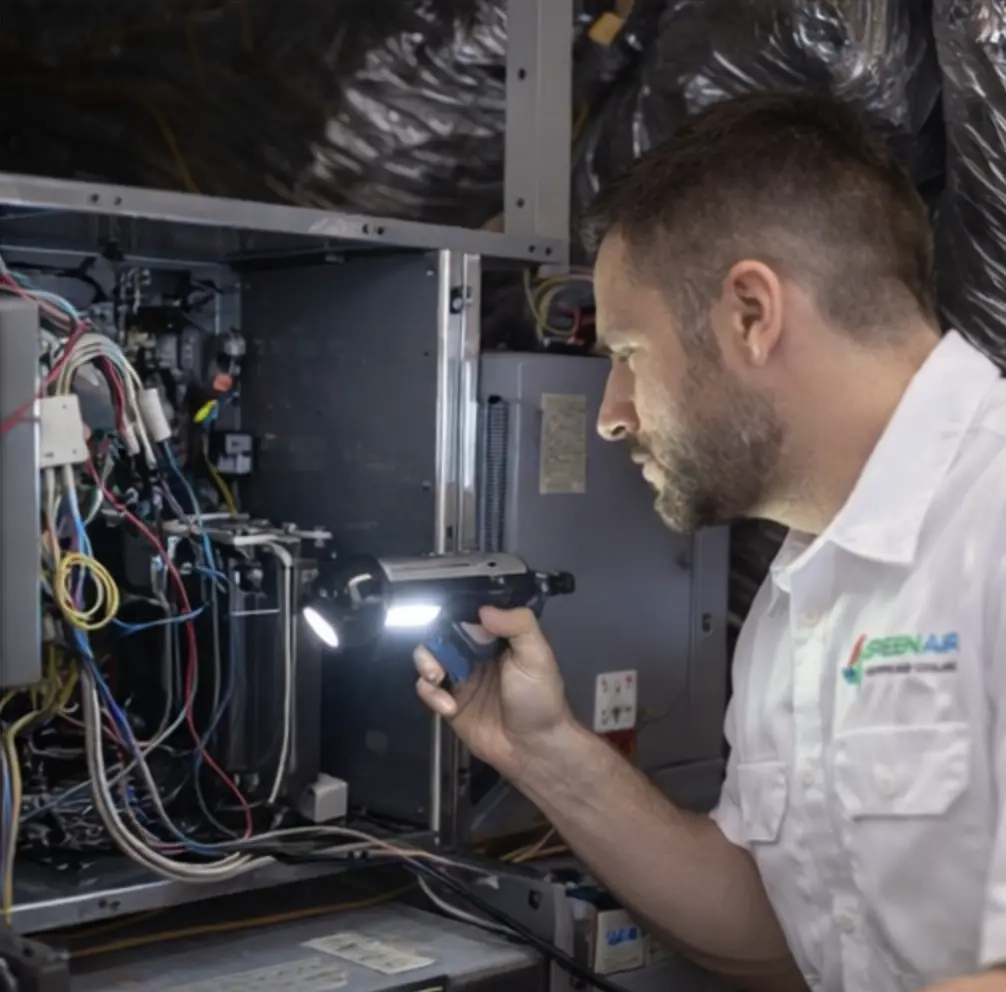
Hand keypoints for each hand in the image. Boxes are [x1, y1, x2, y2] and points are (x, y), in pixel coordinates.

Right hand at [413, 606, 571, 777]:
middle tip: (437, 656)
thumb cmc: (539, 698)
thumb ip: (518, 625)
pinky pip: (427, 690)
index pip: (468, 617)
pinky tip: (448, 707)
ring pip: (429, 659)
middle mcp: (475, 656)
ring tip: (435, 677)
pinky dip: (430, 694)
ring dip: (425, 664)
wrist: (534, 748)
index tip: (447, 619)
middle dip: (434, 641)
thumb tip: (484, 609)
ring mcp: (461, 679)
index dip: (455, 616)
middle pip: (442, 636)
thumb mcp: (537, 656)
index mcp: (496, 640)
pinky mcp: (449, 704)